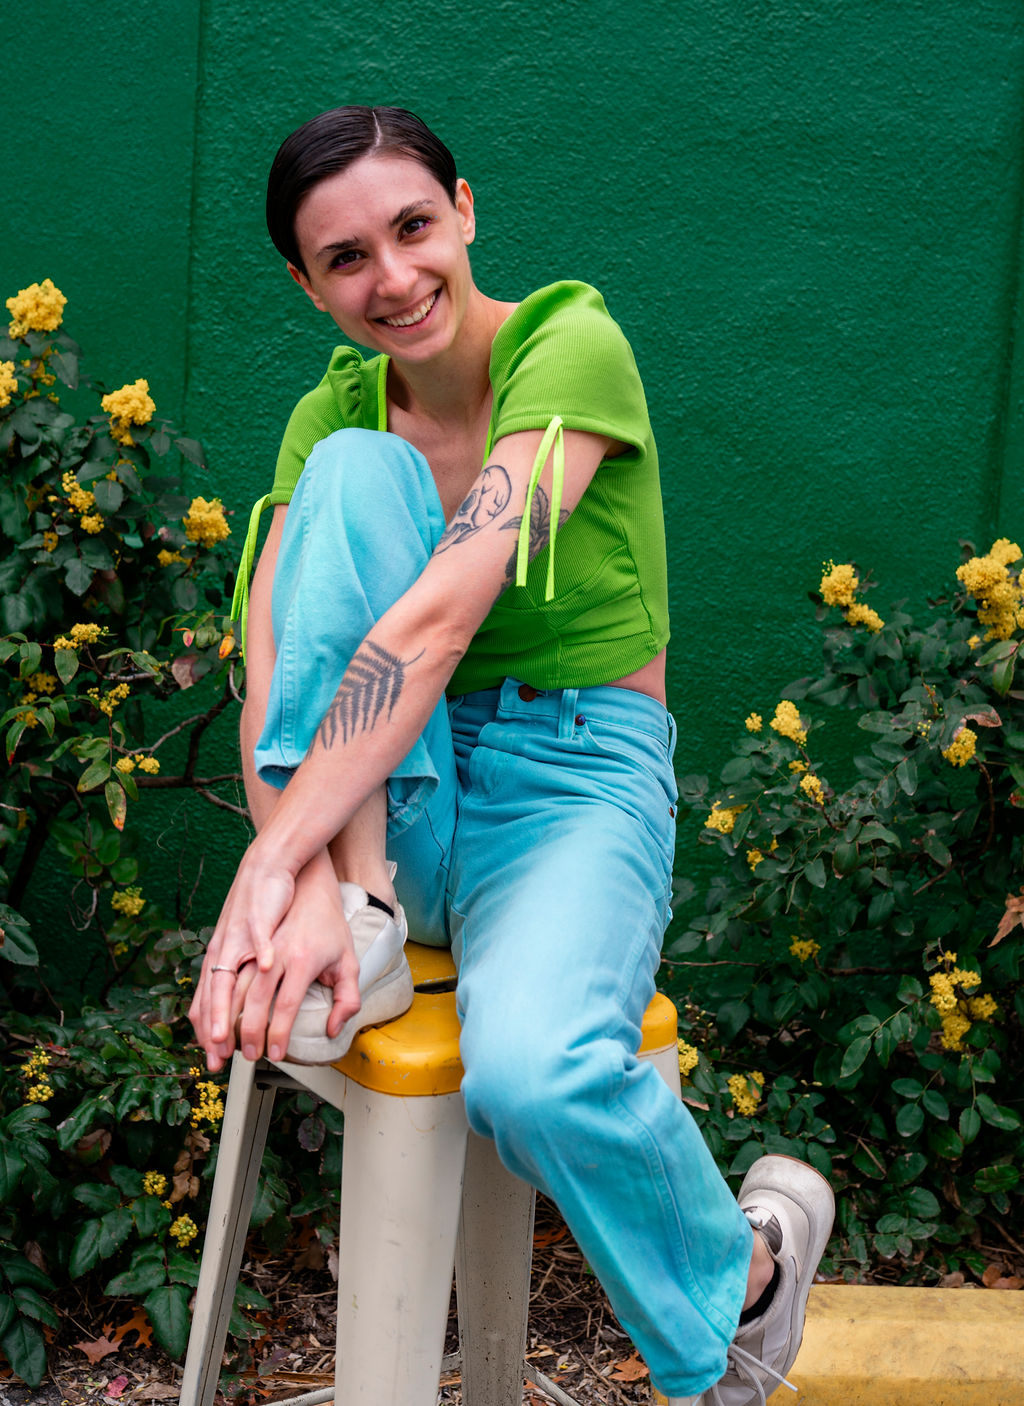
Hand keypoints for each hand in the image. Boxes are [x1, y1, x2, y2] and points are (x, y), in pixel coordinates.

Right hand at [189, 848, 357, 1070]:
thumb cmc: (327, 922)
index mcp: (300, 958)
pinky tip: (206, 1024)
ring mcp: (248, 946)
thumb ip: (347, 998)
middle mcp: (271, 953)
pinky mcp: (233, 944)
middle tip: (245, 1058)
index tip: (276, 1055)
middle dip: (245, 1033)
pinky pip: (213, 981)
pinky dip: (207, 1006)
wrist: (304, 880)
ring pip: (226, 991)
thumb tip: (333, 1029)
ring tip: (218, 1051)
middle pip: (250, 1000)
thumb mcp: (348, 959)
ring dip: (218, 1023)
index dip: (278, 1033)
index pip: (286, 1004)